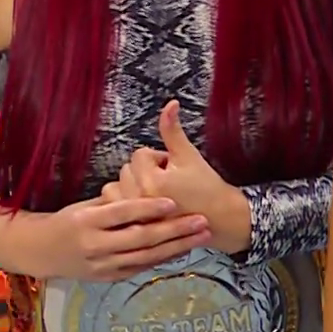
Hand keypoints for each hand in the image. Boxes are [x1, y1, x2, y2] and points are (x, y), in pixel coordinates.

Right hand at [22, 195, 211, 282]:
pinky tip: (182, 250)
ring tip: (200, 236)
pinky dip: (161, 259)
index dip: (148, 207)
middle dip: (174, 230)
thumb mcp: (85, 206)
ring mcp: (101, 265)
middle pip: (140, 238)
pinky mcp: (107, 278)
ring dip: (176, 247)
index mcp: (86, 221)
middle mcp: (94, 245)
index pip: (122, 213)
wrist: (40, 252)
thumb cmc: (67, 220)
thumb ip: (114, 203)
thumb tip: (147, 187)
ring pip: (145, 257)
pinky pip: (139, 268)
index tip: (173, 201)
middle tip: (201, 220)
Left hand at [99, 101, 251, 255]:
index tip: (173, 169)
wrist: (219, 219)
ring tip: (151, 194)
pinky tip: (139, 206)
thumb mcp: (190, 156)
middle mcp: (139, 200)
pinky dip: (122, 203)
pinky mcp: (131, 227)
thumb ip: (173, 131)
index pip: (140, 155)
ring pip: (115, 188)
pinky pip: (113, 207)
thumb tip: (169, 104)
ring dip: (130, 187)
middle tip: (167, 182)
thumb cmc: (207, 188)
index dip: (158, 158)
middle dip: (145, 172)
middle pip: (127, 170)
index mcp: (153, 181)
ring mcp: (134, 217)